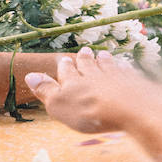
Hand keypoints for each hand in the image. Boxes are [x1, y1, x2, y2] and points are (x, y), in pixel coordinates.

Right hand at [24, 47, 149, 133]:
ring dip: (103, 60)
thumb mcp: (59, 105)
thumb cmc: (89, 111)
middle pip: (88, 64)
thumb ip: (46, 90)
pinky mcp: (133, 82)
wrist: (129, 108)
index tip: (63, 60)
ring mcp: (114, 76)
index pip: (67, 71)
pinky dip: (124, 68)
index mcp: (73, 81)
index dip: (65, 66)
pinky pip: (126, 71)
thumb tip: (29, 75)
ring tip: (102, 54)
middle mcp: (93, 74)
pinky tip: (125, 65)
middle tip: (85, 50)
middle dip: (84, 59)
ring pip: (107, 65)